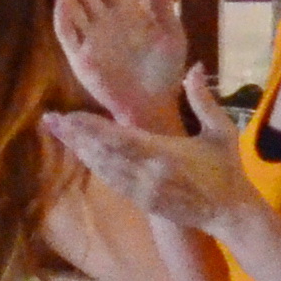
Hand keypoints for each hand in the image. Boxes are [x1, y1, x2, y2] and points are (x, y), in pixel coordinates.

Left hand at [44, 69, 256, 235]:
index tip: (70, 116)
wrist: (230, 213)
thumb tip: (194, 68)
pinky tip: (83, 155)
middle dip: (75, 136)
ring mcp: (143, 191)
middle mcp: (147, 174)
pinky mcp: (143, 203)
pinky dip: (96, 167)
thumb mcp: (222, 131)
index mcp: (164, 154)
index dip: (91, 128)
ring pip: (104, 169)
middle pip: (103, 154)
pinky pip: (113, 183)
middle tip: (50, 121)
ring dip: (80, 151)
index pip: (119, 139)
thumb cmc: (227, 169)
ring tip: (59, 134)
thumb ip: (203, 100)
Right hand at [51, 0, 189, 122]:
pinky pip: (67, 33)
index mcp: (125, 13)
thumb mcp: (171, 33)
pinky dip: (63, 14)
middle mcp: (103, 21)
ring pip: (73, 6)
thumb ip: (162, 4)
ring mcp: (90, 38)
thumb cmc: (165, 70)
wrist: (155, 105)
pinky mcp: (80, 57)